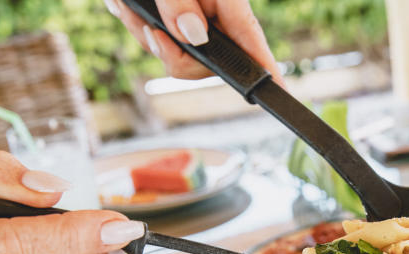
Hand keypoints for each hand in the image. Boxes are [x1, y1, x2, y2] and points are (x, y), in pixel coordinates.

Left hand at [104, 0, 284, 83]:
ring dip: (147, 37)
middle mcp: (217, 18)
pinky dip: (140, 29)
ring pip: (178, 55)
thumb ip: (179, 4)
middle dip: (172, 55)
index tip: (280, 90)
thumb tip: (193, 38)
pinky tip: (127, 7)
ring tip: (127, 7)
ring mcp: (197, 22)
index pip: (252, 43)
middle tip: (149, 31)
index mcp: (229, 4)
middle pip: (205, 63)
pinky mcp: (178, 22)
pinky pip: (161, 42)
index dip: (265, 70)